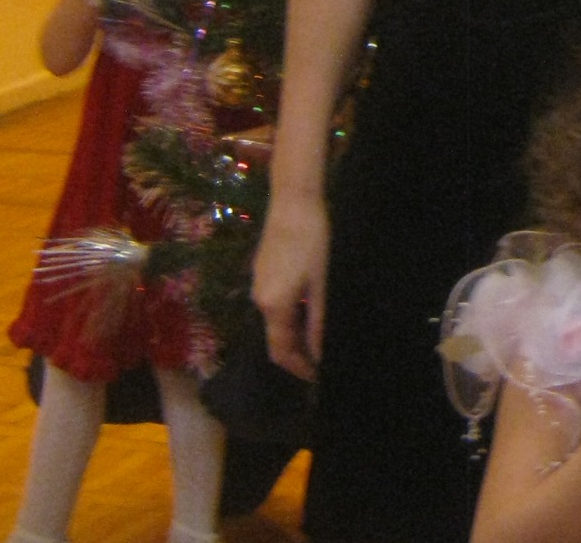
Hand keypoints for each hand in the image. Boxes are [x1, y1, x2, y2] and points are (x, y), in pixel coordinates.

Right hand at [252, 191, 329, 379]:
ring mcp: (258, 285)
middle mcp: (260, 300)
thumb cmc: (313, 241)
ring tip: (319, 338)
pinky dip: (290, 316)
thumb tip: (319, 353)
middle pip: (275, 339)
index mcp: (274, 306)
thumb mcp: (321, 284)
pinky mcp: (262, 272)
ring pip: (275, 322)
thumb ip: (318, 320)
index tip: (317, 377)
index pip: (280, 351)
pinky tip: (309, 311)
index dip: (297, 368)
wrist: (293, 203)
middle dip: (296, 354)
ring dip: (294, 335)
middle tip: (322, 361)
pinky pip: (274, 305)